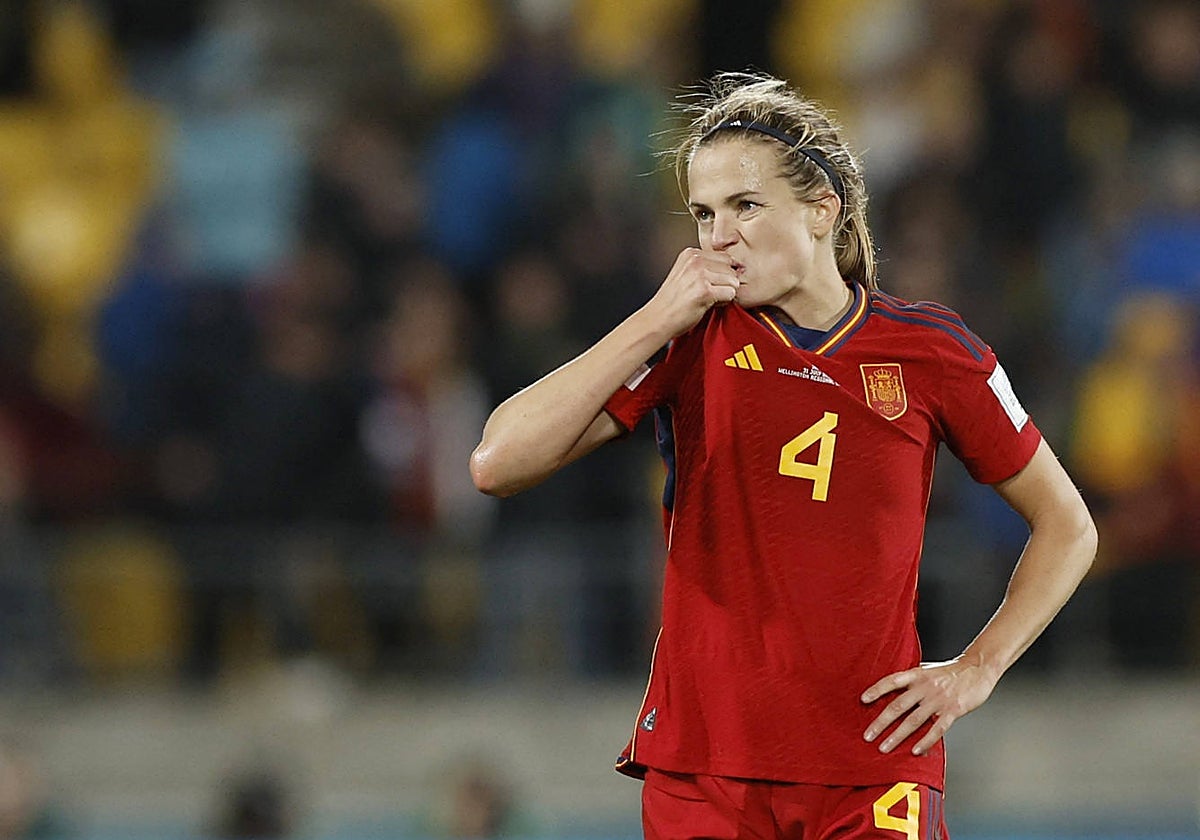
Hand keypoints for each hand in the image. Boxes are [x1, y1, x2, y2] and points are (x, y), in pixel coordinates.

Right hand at [646, 248, 740, 337]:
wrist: (658, 319)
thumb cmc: (672, 301)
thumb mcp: (686, 274)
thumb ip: (705, 266)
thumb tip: (735, 267)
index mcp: (691, 253)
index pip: (725, 257)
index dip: (721, 273)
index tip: (708, 284)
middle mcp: (695, 260)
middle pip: (731, 268)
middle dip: (725, 283)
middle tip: (708, 294)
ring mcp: (700, 275)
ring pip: (733, 281)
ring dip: (725, 293)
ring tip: (707, 299)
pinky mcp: (705, 291)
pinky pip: (731, 294)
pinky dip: (723, 302)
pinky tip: (707, 304)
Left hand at [860, 657, 998, 755]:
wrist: (978, 669)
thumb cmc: (951, 672)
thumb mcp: (928, 670)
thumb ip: (912, 681)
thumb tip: (893, 690)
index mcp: (917, 675)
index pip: (891, 681)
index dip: (876, 690)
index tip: (863, 700)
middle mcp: (925, 687)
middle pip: (898, 706)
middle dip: (880, 722)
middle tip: (868, 736)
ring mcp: (938, 699)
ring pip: (913, 720)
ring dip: (897, 736)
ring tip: (885, 747)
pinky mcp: (953, 710)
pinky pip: (937, 728)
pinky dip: (925, 741)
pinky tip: (915, 750)